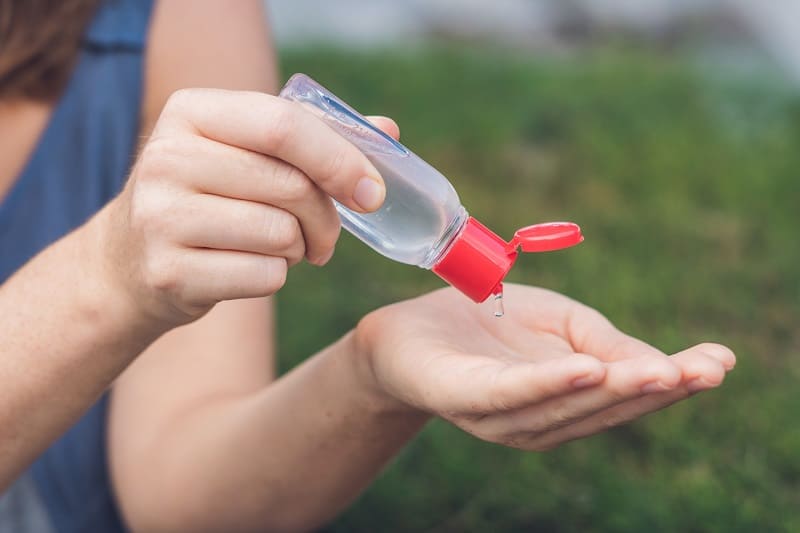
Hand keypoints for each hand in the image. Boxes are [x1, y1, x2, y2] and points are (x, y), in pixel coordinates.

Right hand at [95, 88, 398, 324]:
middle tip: (327, 236)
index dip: (341, 159)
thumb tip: (388, 131)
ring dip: (301, 249)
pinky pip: (265, 275)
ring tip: (282, 248)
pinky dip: (276, 277)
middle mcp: (166, 157)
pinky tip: (252, 268)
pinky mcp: (167, 272)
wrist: (128, 264)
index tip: (373, 192)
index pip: (284, 124)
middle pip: (291, 185)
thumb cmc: (209, 199)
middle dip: (328, 218)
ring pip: (281, 234)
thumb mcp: (245, 154)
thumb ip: (314, 138)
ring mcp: (160, 217)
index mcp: (191, 112)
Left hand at [354, 284, 734, 450]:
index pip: (625, 394)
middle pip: (602, 408)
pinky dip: (548, 384)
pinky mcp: (463, 397)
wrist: (406, 330)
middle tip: (704, 370)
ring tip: (658, 371)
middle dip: (655, 390)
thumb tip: (664, 365)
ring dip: (613, 389)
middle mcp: (540, 419)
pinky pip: (509, 393)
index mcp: (567, 401)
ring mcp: (501, 415)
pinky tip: (584, 370)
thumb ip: (605, 344)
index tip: (721, 360)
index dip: (674, 381)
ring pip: (564, 406)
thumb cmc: (488, 324)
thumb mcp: (560, 323)